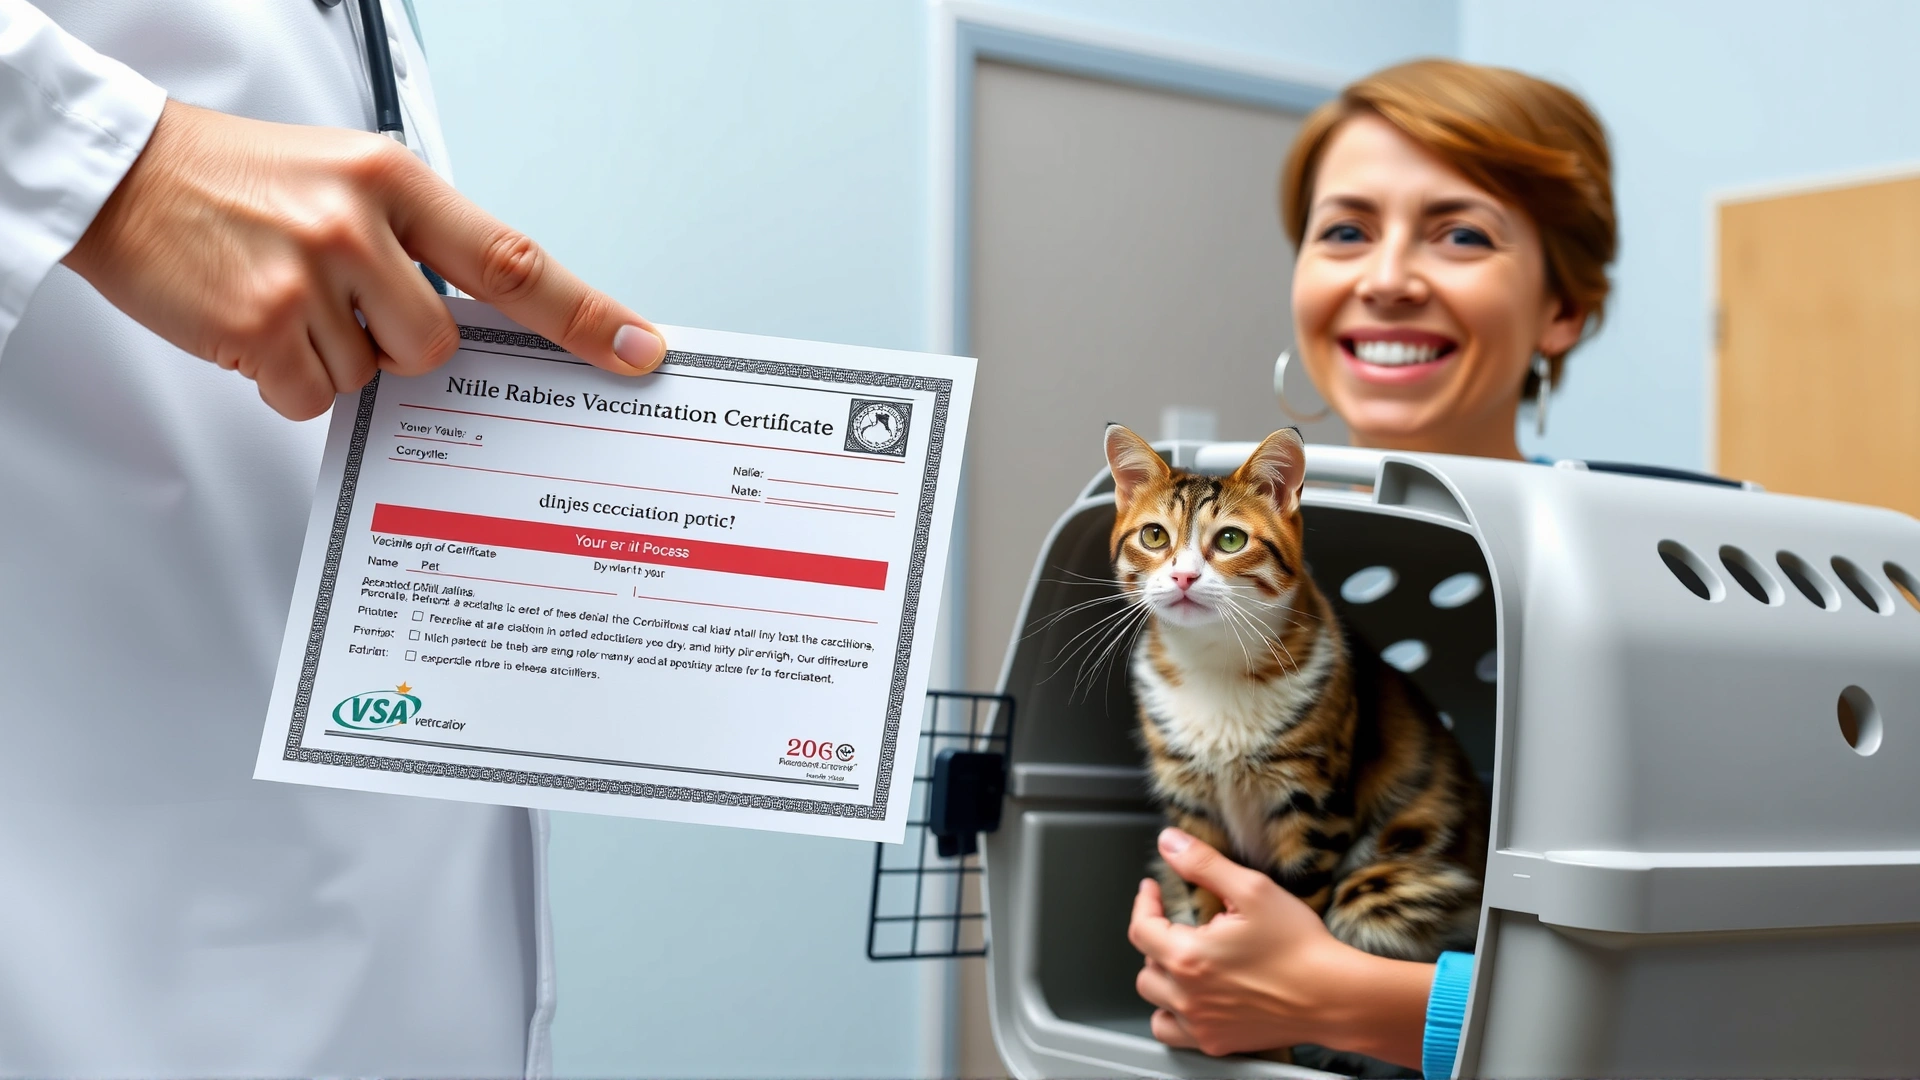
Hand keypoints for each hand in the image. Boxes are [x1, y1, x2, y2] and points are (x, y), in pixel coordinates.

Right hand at [63, 100, 665, 419]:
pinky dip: (284, 379)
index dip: (586, 314)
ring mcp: (308, 273)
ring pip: (371, 376)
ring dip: (331, 358)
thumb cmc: (238, 177)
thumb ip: (418, 238)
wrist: (122, 172)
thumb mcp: (347, 177)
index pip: (515, 260)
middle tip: (342, 304)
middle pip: (437, 346)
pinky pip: (311, 397)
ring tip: (282, 297)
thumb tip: (481, 315)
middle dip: (397, 346)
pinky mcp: (259, 324)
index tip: (641, 348)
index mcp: (396, 181)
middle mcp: (358, 222)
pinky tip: (253, 325)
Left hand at [1128, 827, 1430, 1067]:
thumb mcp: (1251, 889)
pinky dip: (1173, 1015)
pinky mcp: (1218, 1042)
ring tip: (1183, 959)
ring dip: (1162, 976)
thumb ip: (1203, 864)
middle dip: (1156, 939)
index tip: (1152, 891)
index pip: (1141, 929)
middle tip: (1178, 924)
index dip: (1144, 903)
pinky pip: (1174, 1033)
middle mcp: (1188, 996)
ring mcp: (1201, 1024)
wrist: (1334, 996)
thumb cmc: (1300, 947)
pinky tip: (1190, 998)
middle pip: (1146, 964)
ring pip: (1155, 999)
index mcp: (1188, 957)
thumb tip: (1169, 843)